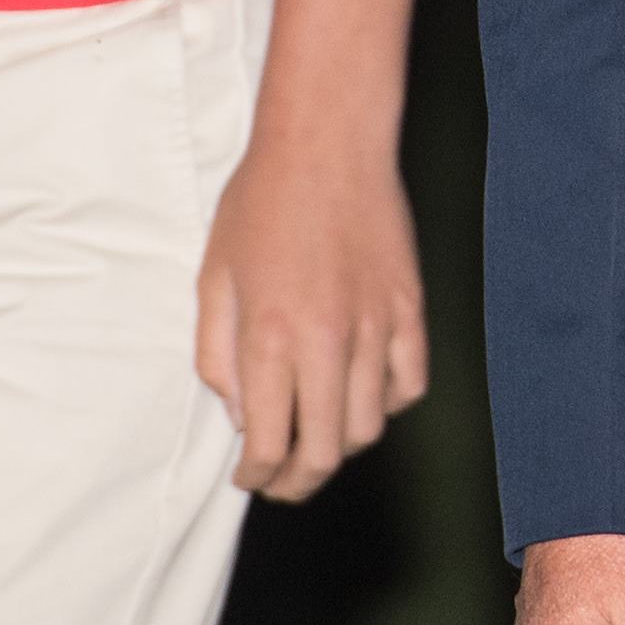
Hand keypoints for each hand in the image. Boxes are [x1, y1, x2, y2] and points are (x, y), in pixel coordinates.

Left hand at [195, 128, 429, 500]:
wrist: (326, 143)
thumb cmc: (261, 204)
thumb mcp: (214, 278)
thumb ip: (218, 355)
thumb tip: (241, 414)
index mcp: (269, 336)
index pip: (266, 442)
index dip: (256, 475)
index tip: (249, 476)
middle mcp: (326, 340)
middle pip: (323, 452)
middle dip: (295, 481)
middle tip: (280, 480)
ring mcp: (376, 327)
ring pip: (368, 427)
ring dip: (339, 446)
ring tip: (318, 435)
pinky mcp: (410, 309)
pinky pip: (409, 385)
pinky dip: (386, 404)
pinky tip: (362, 392)